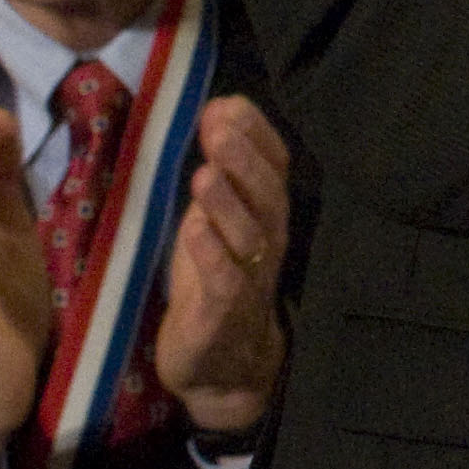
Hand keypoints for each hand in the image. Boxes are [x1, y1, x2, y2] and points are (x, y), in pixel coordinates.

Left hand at [151, 95, 292, 436]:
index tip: (227, 104)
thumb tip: (218, 109)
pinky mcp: (224, 314)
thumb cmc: (214, 279)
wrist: (220, 364)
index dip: (256, 134)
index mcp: (267, 213)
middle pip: (267, 195)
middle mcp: (269, 241)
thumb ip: (220, 171)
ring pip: (248, 236)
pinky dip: (211, 255)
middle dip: (244, 159)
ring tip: (205, 172)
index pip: (276, 166)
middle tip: (219, 129)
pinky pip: (225, 282)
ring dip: (227, 202)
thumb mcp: (215, 219)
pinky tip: (193, 230)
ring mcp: (250, 278)